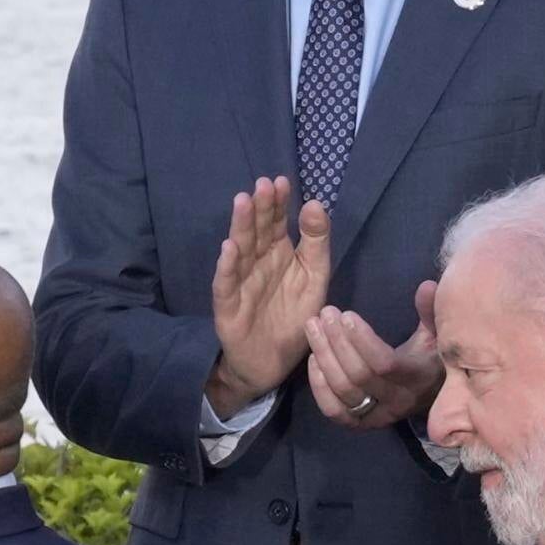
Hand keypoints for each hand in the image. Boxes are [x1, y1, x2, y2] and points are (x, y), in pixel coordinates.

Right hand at [206, 176, 332, 415]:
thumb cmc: (293, 318)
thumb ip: (317, 244)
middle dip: (260, 208)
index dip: (279, 203)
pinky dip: (227, 266)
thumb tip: (314, 204)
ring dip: (241, 227)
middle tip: (263, 184)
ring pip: (240, 250)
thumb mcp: (315, 278)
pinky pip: (227, 284)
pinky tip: (229, 249)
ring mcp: (240, 283)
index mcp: (279, 255)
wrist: (271, 363)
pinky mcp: (228, 306)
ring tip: (243, 203)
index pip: (277, 223)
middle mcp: (257, 264)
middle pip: (258, 231)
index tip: (282, 181)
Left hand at [307, 279, 442, 430]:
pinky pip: (333, 411)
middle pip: (358, 376)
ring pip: (343, 391)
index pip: (384, 364)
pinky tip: (313, 359)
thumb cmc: (430, 358)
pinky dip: (319, 387)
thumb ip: (431, 311)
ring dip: (324, 357)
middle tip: (325, 314)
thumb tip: (426, 286)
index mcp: (417, 378)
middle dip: (337, 342)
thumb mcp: (436, 334)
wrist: (430, 395)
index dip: (362, 340)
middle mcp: (397, 401)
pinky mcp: (360, 423)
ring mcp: (377, 416)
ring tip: (312, 328)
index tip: (347, 315)